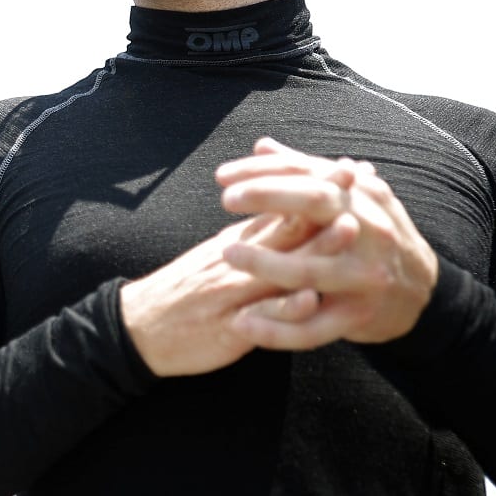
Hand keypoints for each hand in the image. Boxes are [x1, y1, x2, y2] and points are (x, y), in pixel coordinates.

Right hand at [119, 159, 355, 377]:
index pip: (280, 207)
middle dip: (324, 202)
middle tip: (354, 178)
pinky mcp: (228, 328)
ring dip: (315, 247)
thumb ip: (253, 233)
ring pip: (280, 266)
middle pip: (287, 227)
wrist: (141, 327)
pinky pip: (260, 318)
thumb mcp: (218, 253)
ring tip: (348, 229)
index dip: (314, 186)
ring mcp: (234, 292)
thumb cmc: (186, 290)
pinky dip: (285, 308)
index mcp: (237, 242)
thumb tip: (286, 209)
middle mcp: (238, 259)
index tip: (346, 167)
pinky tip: (309, 301)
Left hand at [216, 138, 439, 348]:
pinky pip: (312, 328)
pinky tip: (243, 323)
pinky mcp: (358, 316)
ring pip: (311, 269)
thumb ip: (304, 173)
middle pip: (316, 205)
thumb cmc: (372, 236)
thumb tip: (261, 145)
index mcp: (361, 195)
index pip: (308, 173)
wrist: (423, 292)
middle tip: (227, 200)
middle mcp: (367, 230)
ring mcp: (364, 276)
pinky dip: (276, 329)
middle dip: (268, 197)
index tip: (223, 176)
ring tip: (226, 253)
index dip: (264, 171)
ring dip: (266, 263)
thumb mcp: (352, 197)